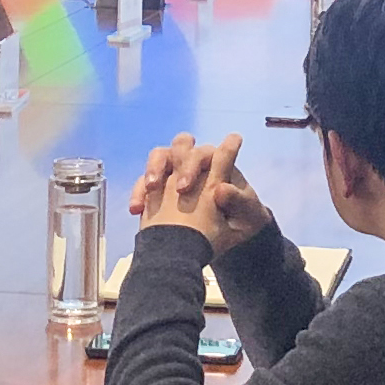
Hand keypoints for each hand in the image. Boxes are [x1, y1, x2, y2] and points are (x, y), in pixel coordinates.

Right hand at [132, 134, 271, 251]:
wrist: (232, 236)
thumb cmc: (243, 218)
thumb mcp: (248, 213)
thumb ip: (237, 200)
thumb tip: (221, 190)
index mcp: (218, 164)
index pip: (204, 152)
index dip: (192, 165)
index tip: (184, 188)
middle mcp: (195, 163)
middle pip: (180, 147)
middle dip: (174, 165)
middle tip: (174, 191)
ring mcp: (176, 173)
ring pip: (159, 158)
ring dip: (152, 170)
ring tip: (149, 190)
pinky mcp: (161, 189)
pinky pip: (144, 184)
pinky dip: (139, 193)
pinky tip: (136, 209)